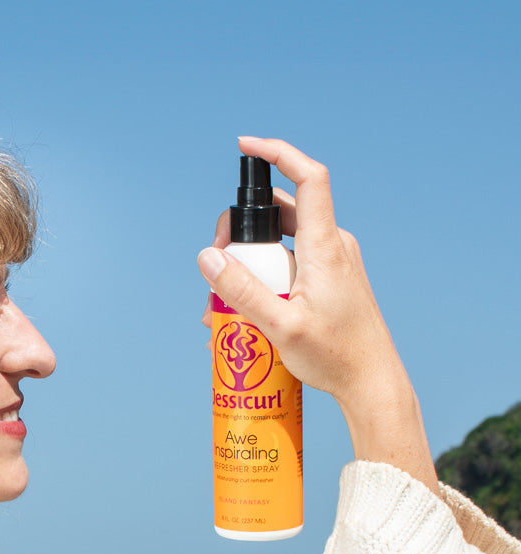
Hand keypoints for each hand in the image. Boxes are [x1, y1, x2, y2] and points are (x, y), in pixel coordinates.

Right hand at [197, 136, 437, 491]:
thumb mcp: (280, 325)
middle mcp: (333, 245)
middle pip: (281, 213)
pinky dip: (267, 274)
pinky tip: (250, 306)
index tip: (246, 147)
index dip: (278, 153)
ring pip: (283, 241)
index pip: (308, 178)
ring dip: (252, 257)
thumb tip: (207, 256)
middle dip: (244, 228)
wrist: (371, 381)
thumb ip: (241, 290)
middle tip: (218, 261)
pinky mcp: (331, 280)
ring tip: (227, 294)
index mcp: (325, 246)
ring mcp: (334, 262)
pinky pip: (292, 263)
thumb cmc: (334, 356)